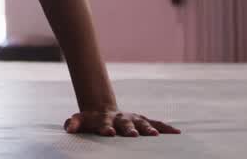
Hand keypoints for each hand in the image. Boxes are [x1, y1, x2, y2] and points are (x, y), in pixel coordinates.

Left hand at [63, 109, 178, 136]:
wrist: (102, 111)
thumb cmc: (91, 121)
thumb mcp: (79, 120)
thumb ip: (74, 123)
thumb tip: (69, 127)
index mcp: (104, 120)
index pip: (104, 124)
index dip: (105, 128)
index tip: (108, 132)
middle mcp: (121, 118)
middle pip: (125, 124)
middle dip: (129, 129)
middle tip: (133, 134)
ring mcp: (133, 119)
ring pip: (142, 123)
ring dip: (148, 128)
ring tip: (155, 135)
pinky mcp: (143, 121)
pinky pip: (156, 123)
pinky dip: (165, 128)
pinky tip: (177, 133)